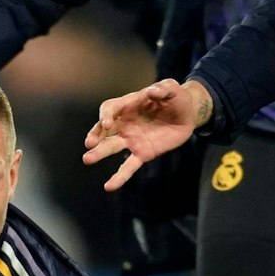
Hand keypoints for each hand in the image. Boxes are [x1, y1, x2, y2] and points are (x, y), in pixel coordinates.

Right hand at [82, 79, 211, 191]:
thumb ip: (163, 88)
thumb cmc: (176, 98)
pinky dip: (119, 177)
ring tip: (87, 159)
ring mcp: (131, 140)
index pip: (110, 108)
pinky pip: (128, 166)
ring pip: (111, 147)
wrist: (187, 115)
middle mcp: (125, 123)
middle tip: (89, 144)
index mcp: (129, 105)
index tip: (106, 123)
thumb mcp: (172, 89)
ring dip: (99, 153)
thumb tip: (152, 92)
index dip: (106, 115)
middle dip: (96, 135)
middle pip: (105, 129)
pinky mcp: (142, 153)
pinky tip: (109, 187)